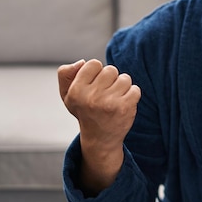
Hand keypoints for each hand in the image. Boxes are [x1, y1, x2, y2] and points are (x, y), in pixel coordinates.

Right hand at [58, 59, 140, 190]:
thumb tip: (82, 62)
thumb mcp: (67, 94)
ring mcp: (110, 103)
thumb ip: (66, 74)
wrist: (100, 138)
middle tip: (104, 95)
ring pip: (124, 78)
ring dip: (122, 87)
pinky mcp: (125, 108)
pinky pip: (135, 89)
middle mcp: (92, 97)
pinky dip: (132, 95)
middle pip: (110, 69)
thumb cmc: (84, 111)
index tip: (93, 85)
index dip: (96, 73)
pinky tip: (122, 105)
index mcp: (76, 91)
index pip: (93, 63)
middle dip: (110, 80)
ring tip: (113, 100)